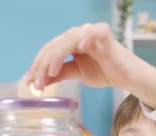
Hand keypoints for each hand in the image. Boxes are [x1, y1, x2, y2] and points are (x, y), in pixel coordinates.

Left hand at [25, 23, 155, 108]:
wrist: (125, 77)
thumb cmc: (103, 71)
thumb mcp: (76, 74)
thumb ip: (59, 74)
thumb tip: (40, 82)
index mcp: (68, 43)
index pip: (48, 51)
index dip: (37, 66)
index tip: (30, 83)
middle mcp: (77, 35)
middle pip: (53, 46)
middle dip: (43, 66)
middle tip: (37, 83)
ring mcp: (90, 33)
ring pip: (67, 40)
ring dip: (56, 57)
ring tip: (51, 73)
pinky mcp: (104, 34)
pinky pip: (93, 32)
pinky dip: (86, 37)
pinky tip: (79, 48)